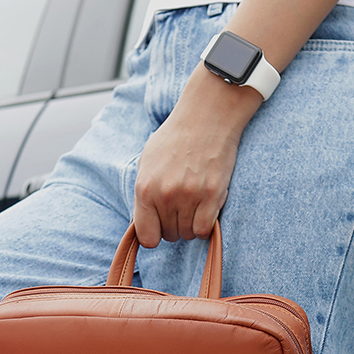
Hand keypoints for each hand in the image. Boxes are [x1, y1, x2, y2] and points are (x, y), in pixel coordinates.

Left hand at [132, 69, 260, 247]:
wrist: (206, 115)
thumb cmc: (175, 138)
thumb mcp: (147, 162)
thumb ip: (143, 195)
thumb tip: (141, 224)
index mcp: (145, 188)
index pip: (146, 237)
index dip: (154, 234)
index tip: (160, 226)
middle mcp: (165, 195)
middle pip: (169, 235)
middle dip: (174, 225)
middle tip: (181, 205)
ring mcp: (189, 196)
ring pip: (188, 234)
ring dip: (191, 224)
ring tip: (194, 202)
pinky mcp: (212, 195)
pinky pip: (205, 230)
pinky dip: (205, 226)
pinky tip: (206, 209)